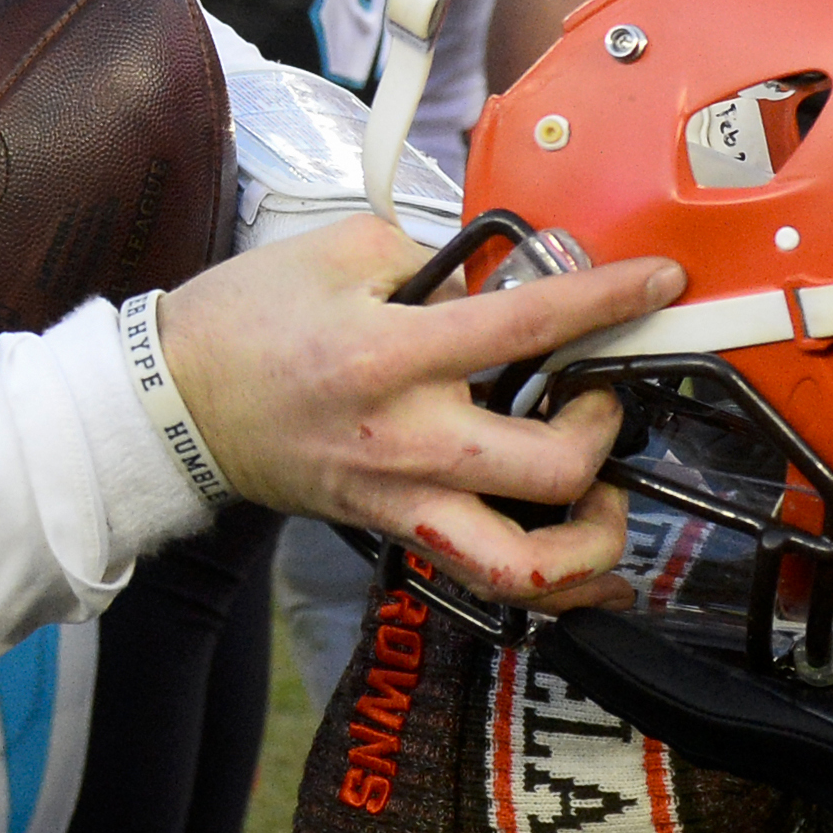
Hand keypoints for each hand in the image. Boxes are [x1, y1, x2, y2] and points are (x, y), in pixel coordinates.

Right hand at [161, 215, 678, 607]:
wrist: (173, 402)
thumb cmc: (245, 321)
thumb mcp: (337, 250)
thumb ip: (429, 260)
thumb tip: (493, 283)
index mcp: (392, 354)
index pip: (526, 325)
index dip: (607, 300)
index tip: (658, 282)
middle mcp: (408, 439)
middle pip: (552, 467)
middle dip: (602, 428)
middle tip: (596, 393)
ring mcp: (401, 498)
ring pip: (524, 566)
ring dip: (592, 541)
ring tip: (606, 501)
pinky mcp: (392, 528)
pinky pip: (485, 576)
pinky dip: (550, 583)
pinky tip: (587, 564)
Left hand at [547, 579, 832, 832]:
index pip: (711, 709)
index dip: (635, 670)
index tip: (569, 633)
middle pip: (708, 712)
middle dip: (638, 665)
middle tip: (573, 613)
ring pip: (745, 713)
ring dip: (685, 668)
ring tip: (632, 616)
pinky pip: (795, 712)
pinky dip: (748, 676)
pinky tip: (740, 646)